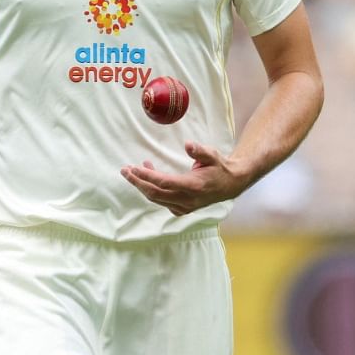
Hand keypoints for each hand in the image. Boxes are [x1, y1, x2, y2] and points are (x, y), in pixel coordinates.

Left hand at [120, 141, 248, 215]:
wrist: (230, 185)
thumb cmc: (219, 167)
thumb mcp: (213, 155)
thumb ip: (200, 151)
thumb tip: (188, 144)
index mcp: (194, 186)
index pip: (165, 183)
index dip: (147, 176)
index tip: (134, 167)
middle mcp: (188, 199)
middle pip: (155, 193)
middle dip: (137, 182)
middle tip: (124, 170)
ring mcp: (184, 207)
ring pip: (156, 198)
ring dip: (141, 185)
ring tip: (130, 171)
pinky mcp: (182, 209)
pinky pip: (161, 201)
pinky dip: (151, 189)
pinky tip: (147, 175)